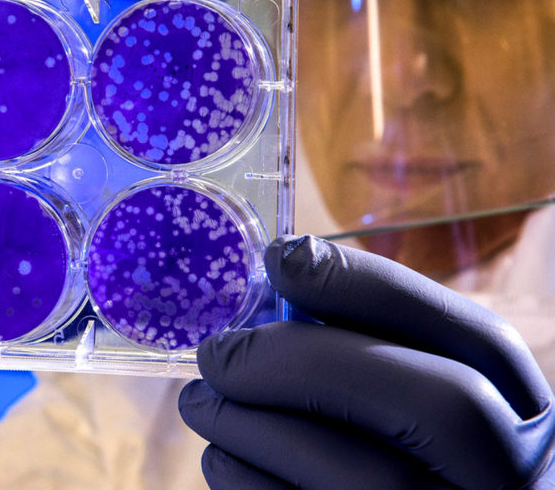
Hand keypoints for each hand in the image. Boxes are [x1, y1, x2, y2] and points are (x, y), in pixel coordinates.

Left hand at [178, 235, 554, 488]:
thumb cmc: (405, 455)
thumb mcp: (423, 394)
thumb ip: (377, 345)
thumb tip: (284, 274)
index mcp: (521, 416)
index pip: (479, 339)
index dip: (375, 289)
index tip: (281, 258)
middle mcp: (505, 478)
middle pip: (429, 405)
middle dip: (305, 362)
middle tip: (217, 351)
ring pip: (350, 472)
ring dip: (246, 424)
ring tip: (203, 401)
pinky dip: (241, 476)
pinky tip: (225, 452)